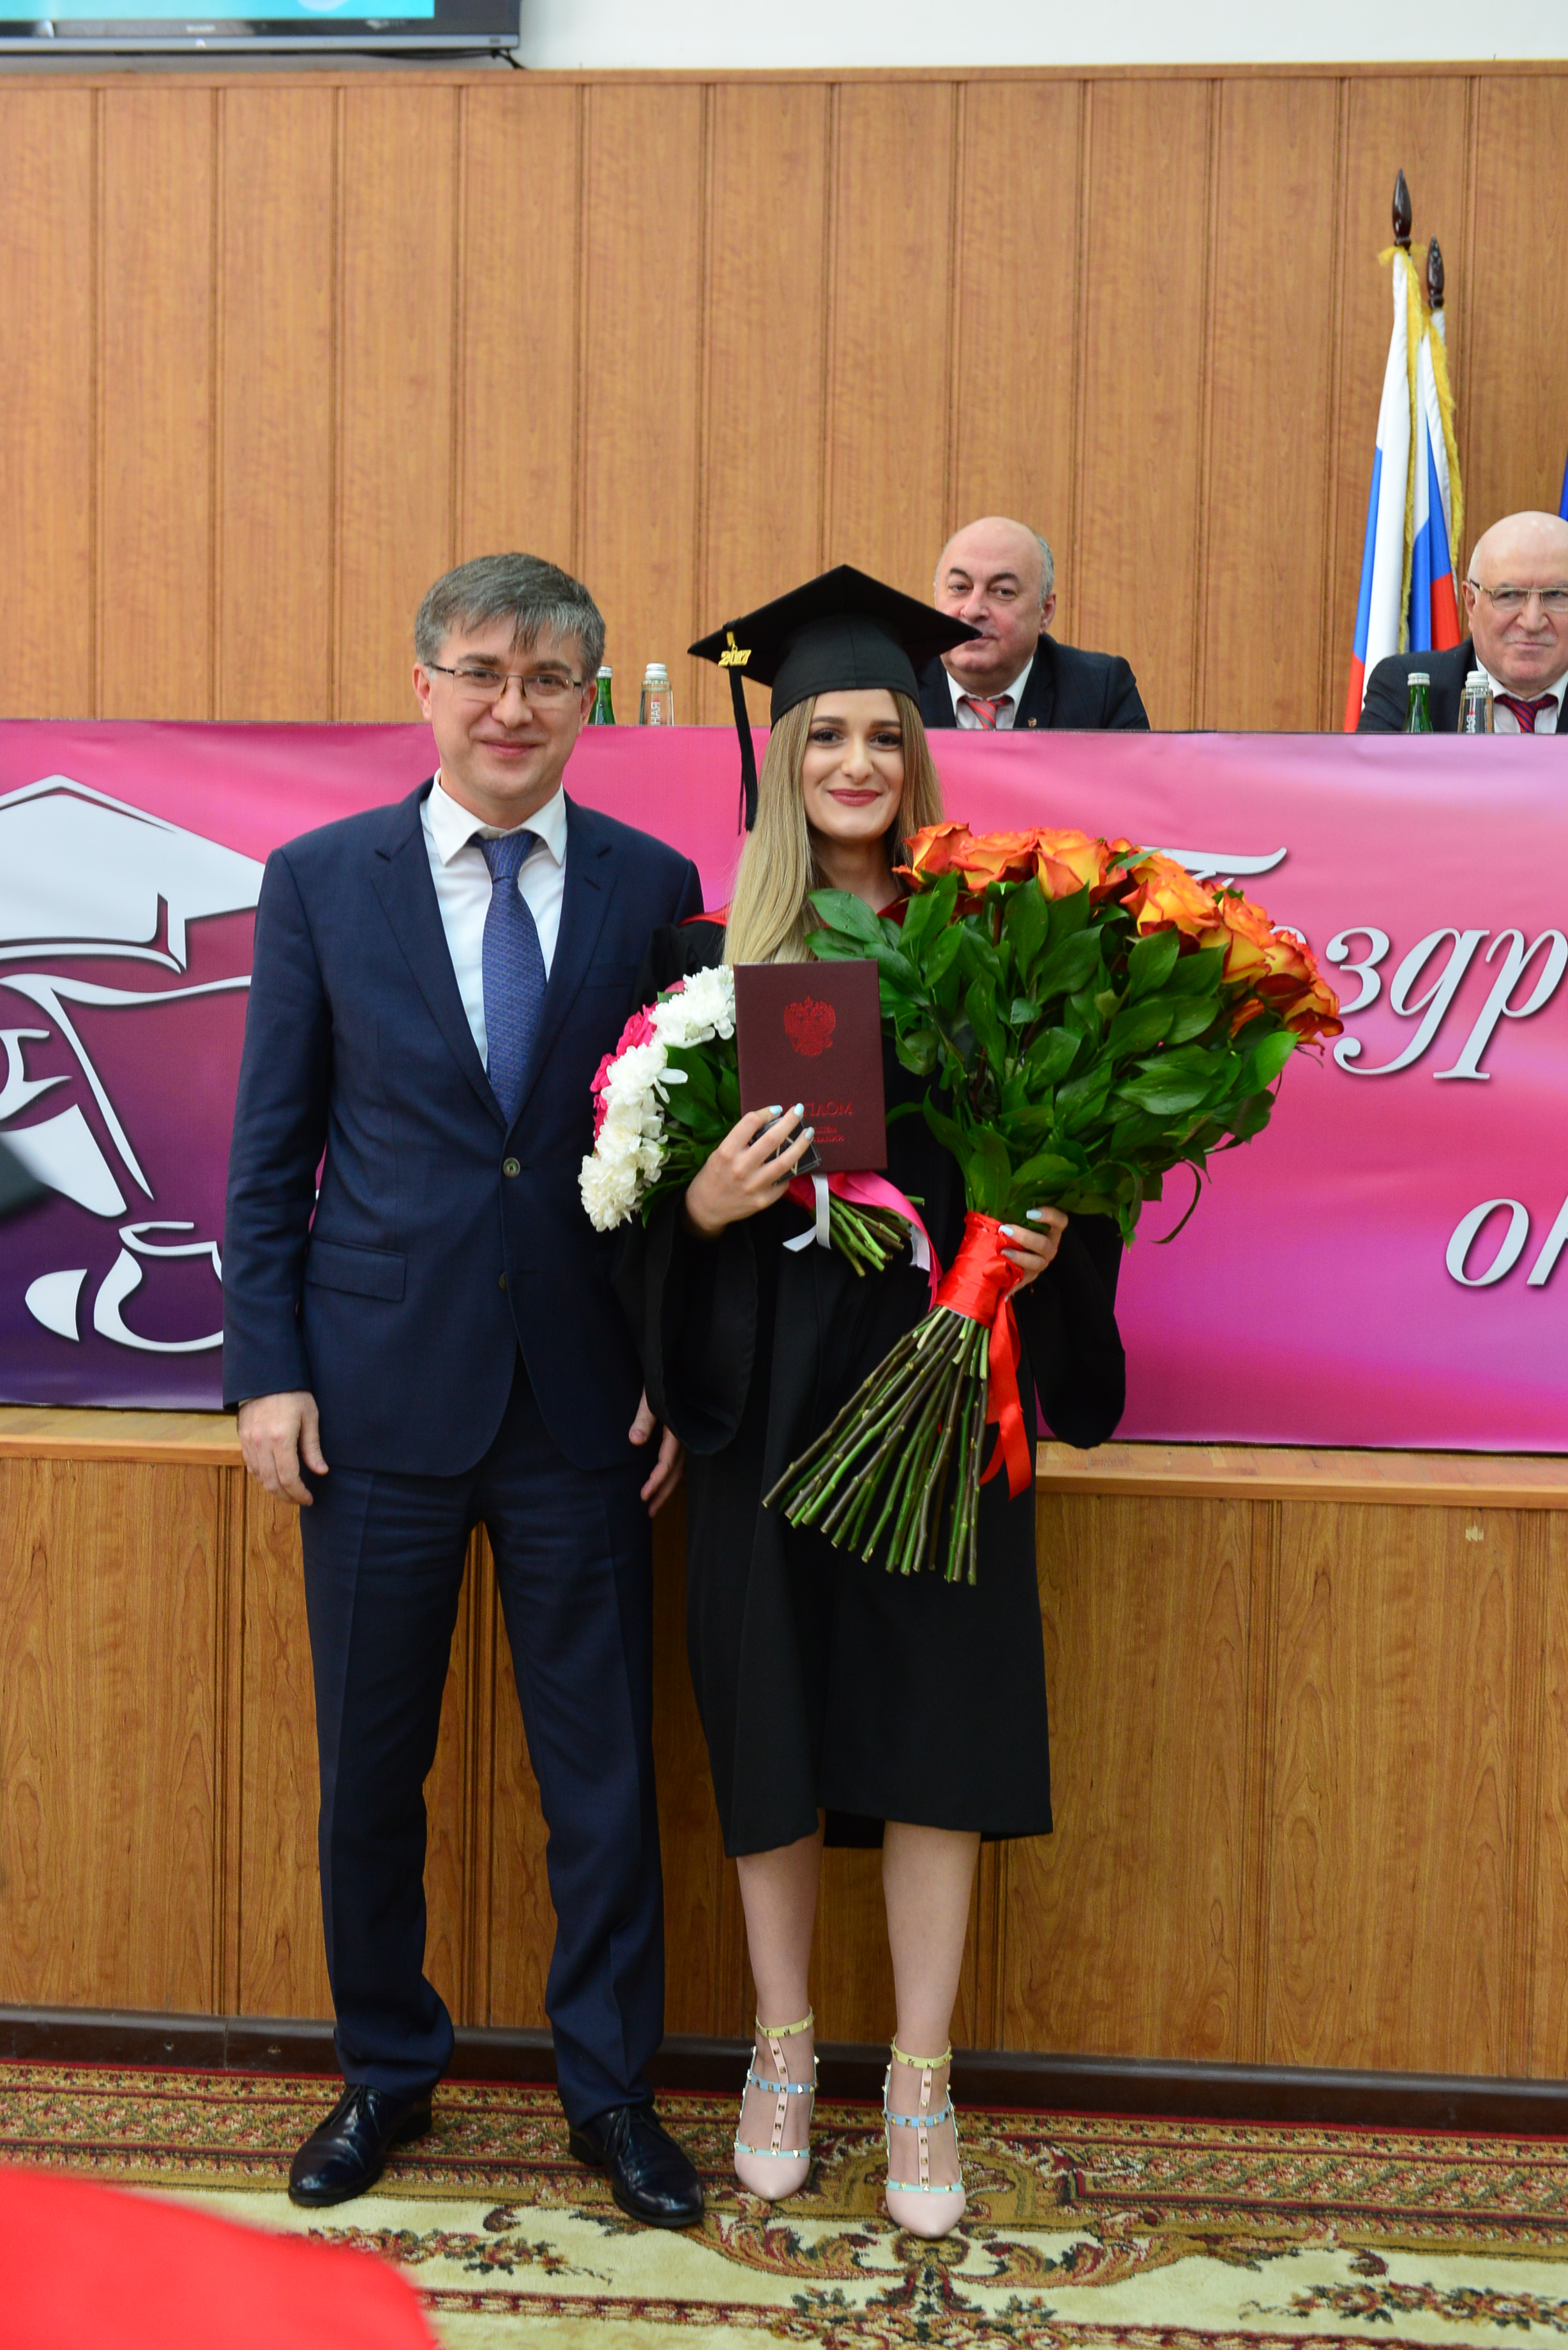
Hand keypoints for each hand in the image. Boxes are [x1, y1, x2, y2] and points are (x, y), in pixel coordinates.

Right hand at [238, 1389, 327, 1505]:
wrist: (267, 1375)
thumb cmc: (294, 1393)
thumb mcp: (310, 1417)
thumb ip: (312, 1447)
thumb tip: (321, 1472)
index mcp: (280, 1438)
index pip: (289, 1478)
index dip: (299, 1493)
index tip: (309, 1498)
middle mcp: (261, 1443)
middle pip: (271, 1483)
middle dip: (287, 1496)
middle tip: (300, 1499)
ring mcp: (248, 1441)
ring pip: (259, 1476)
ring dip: (274, 1488)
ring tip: (289, 1491)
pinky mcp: (242, 1437)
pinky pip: (250, 1465)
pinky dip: (262, 1475)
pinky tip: (274, 1475)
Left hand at [629, 1389, 683, 1516]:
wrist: (673, 1363)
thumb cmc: (662, 1378)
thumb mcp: (650, 1395)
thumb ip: (644, 1418)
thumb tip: (635, 1441)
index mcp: (677, 1429)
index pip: (667, 1462)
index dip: (656, 1481)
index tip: (643, 1497)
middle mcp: (684, 1435)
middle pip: (675, 1472)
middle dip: (663, 1492)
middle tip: (649, 1511)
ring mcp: (685, 1434)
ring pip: (679, 1467)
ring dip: (668, 1486)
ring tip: (655, 1503)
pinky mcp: (681, 1431)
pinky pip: (680, 1458)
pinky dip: (673, 1473)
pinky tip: (669, 1481)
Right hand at [684, 1103, 815, 1237]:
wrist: (706, 1208)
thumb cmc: (713, 1176)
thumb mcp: (720, 1153)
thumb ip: (741, 1141)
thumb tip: (768, 1124)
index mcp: (727, 1152)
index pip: (750, 1123)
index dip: (766, 1112)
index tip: (777, 1109)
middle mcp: (741, 1167)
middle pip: (772, 1139)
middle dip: (790, 1122)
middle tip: (799, 1111)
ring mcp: (754, 1185)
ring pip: (785, 1161)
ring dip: (800, 1145)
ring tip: (808, 1133)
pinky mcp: (763, 1200)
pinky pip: (783, 1182)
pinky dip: (790, 1171)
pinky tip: (794, 1163)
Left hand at [1000, 1207, 1067, 1292]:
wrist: (1003, 1252)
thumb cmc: (1011, 1228)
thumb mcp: (1014, 1217)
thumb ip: (1013, 1209)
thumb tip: (1000, 1193)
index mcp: (1050, 1230)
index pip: (1060, 1220)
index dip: (1049, 1216)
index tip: (1029, 1213)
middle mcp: (1049, 1247)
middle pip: (1045, 1244)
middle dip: (1025, 1237)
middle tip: (1005, 1229)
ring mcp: (1040, 1263)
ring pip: (1037, 1262)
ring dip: (1020, 1257)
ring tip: (1003, 1251)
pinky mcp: (1028, 1277)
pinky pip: (1023, 1281)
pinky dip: (1012, 1281)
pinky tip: (1001, 1280)